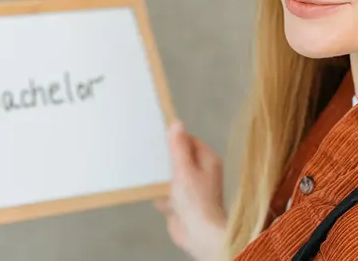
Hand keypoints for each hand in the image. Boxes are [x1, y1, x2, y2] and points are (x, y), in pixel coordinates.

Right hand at [155, 120, 227, 260]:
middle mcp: (202, 172)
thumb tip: (177, 123)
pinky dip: (162, 195)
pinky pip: (168, 193)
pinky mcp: (183, 203)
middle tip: (149, 153)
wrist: (199, 234)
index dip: (174, 138)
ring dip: (162, 179)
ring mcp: (192, 189)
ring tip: (150, 174)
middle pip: (180, 158)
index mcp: (207, 160)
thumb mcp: (184, 168)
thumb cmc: (196, 200)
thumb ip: (179, 147)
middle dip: (166, 159)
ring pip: (172, 176)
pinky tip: (157, 196)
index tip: (157, 135)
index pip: (189, 140)